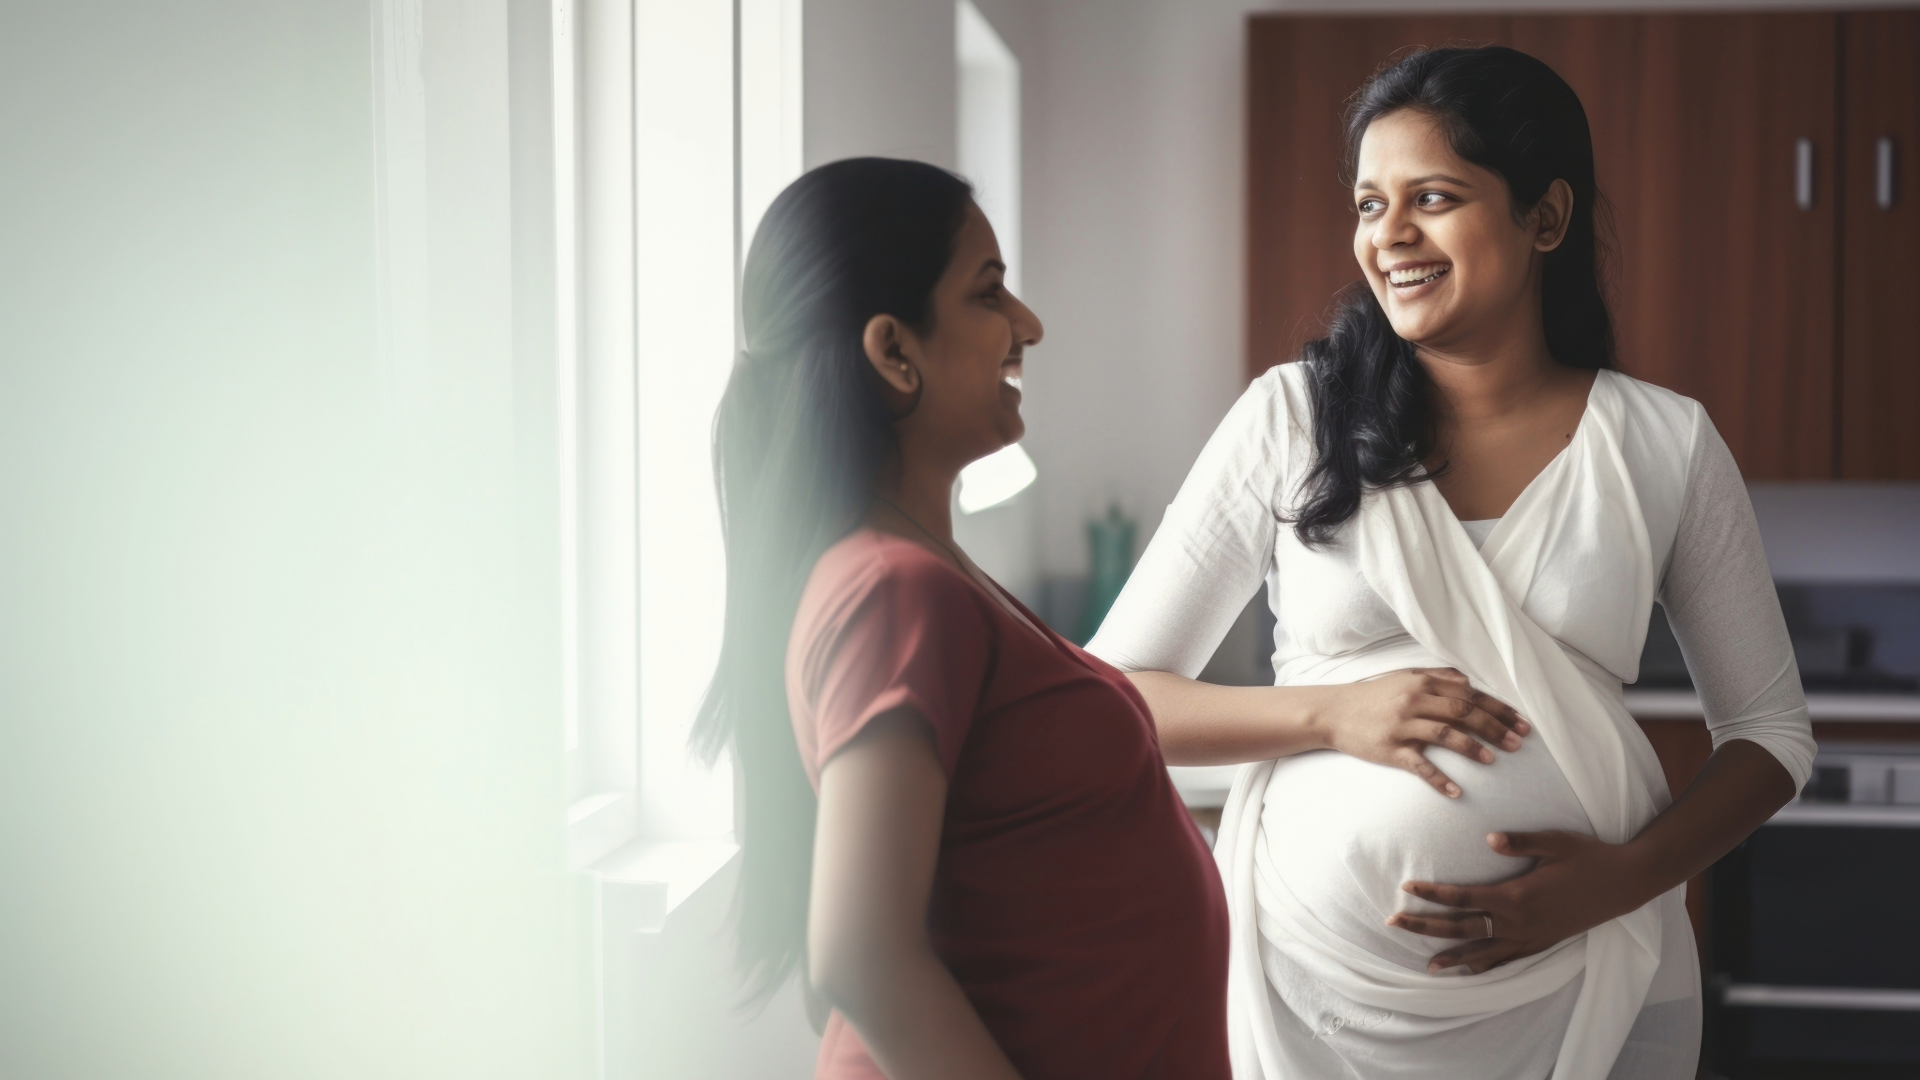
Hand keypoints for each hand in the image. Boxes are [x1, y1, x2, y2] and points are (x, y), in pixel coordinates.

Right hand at [1314, 668, 1530, 797]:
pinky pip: (1420, 766)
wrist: (1334, 712)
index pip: (1469, 694)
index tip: (1521, 721)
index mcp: (1422, 683)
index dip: (1498, 708)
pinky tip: (1457, 792)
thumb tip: (1468, 681)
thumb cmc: (1373, 696)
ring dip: (1473, 748)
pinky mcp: (1391, 750)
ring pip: (1445, 735)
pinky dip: (1440, 780)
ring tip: (1493, 760)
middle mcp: (1414, 701)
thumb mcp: (1404, 678)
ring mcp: (1402, 726)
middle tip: (1518, 742)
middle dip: (1495, 727)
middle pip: (1463, 712)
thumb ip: (1437, 677)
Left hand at [1387, 830, 1652, 973]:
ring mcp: (1532, 937)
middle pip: (1463, 928)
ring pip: (1484, 952)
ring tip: (1427, 966)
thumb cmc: (1588, 856)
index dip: (1433, 894)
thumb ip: (1520, 841)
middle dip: (1426, 927)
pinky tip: (1471, 970)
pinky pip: (1508, 960)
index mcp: (1517, 895)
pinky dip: (1486, 966)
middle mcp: (1520, 922)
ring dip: (1453, 958)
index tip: (1406, 889)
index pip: (1464, 898)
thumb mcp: (1555, 841)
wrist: (1624, 883)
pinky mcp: (1543, 943)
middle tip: (1393, 924)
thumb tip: (1488, 837)